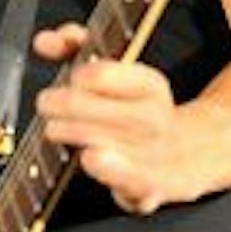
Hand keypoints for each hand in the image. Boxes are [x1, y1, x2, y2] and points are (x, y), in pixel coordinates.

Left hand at [32, 23, 194, 214]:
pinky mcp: (149, 189)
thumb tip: (45, 42)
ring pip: (109, 146)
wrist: (186, 153)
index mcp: (150, 86)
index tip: (72, 77)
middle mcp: (155, 120)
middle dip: (66, 106)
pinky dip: (112, 172)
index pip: (106, 74)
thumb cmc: (136, 110)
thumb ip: (76, 48)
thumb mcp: (116, 71)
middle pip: (102, 110)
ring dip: (76, 135)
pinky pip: (131, 183)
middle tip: (48, 106)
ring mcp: (153, 157)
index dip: (82, 75)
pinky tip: (93, 158)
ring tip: (56, 130)